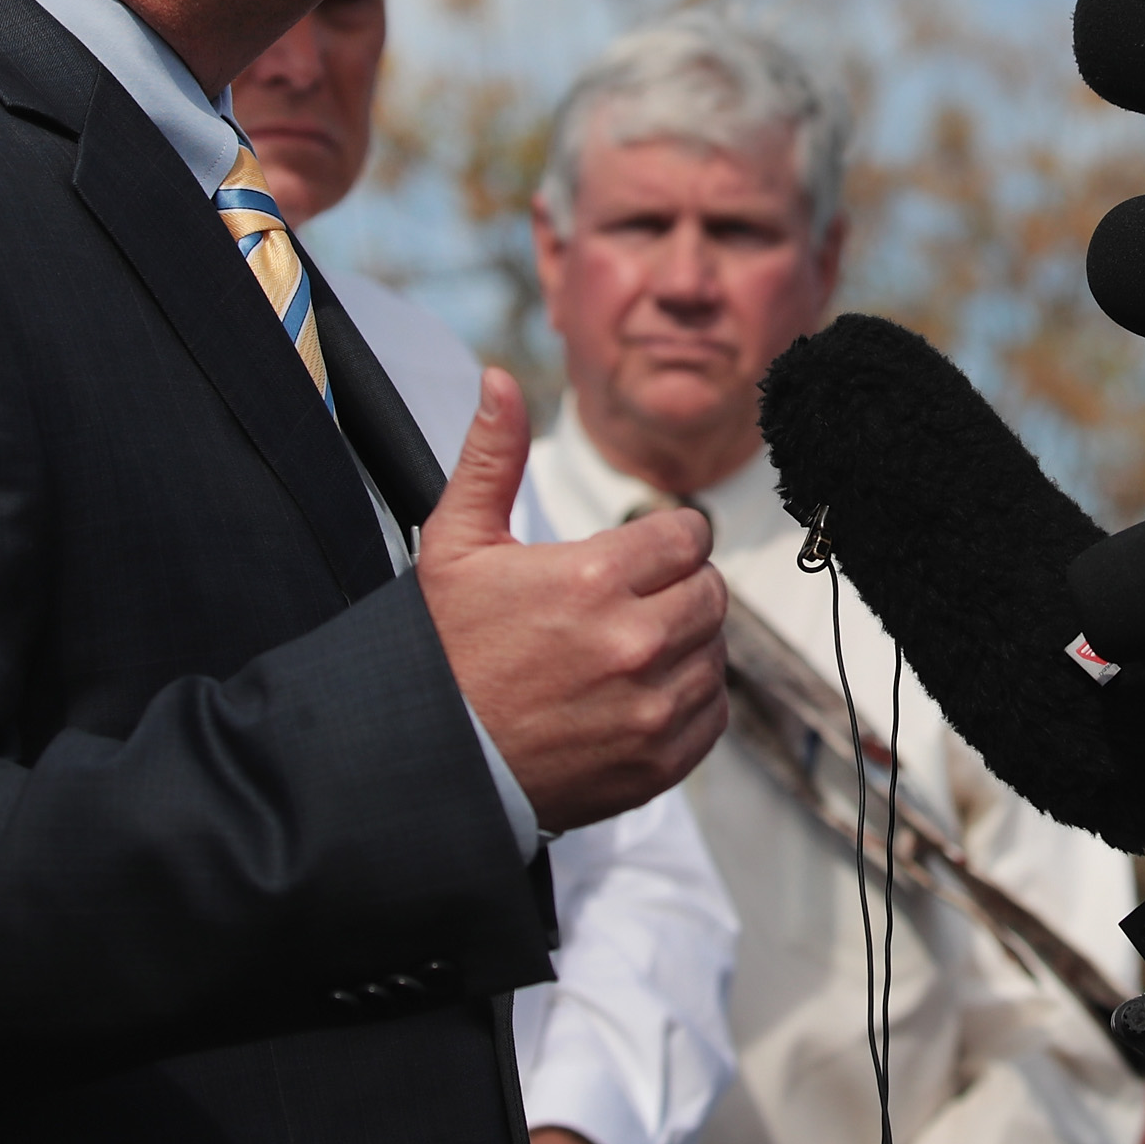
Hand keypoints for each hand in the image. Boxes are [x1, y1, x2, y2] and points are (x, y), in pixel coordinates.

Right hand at [419, 369, 728, 830]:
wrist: (429, 762)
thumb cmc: (442, 650)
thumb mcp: (455, 545)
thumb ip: (492, 457)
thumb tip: (500, 380)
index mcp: (593, 577)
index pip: (688, 535)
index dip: (661, 543)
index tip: (630, 560)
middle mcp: (634, 641)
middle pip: (710, 590)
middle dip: (675, 590)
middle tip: (626, 605)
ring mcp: (651, 707)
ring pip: (716, 651)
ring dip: (683, 646)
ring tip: (626, 652)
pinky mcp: (658, 761)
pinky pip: (714, 713)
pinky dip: (688, 702)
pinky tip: (639, 696)